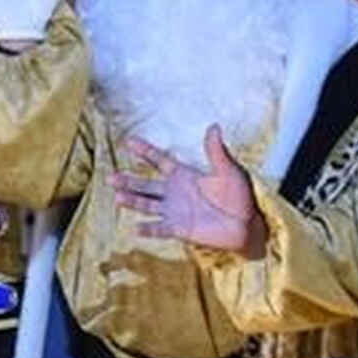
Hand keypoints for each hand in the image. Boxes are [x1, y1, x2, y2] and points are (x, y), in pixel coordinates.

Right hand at [108, 126, 262, 253]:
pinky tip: (135, 229)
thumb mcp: (229, 170)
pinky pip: (159, 229)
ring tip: (117, 198)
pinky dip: (148, 230)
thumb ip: (217, 152)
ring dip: (133, 202)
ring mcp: (174, 211)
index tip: (127, 141)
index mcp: (184, 175)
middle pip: (145, 185)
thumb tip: (214, 126)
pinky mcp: (179, 229)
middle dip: (128, 181)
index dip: (144, 151)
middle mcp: (174, 192)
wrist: (247, 225)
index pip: (159, 160)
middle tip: (110, 177)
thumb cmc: (240, 196)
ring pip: (147, 205)